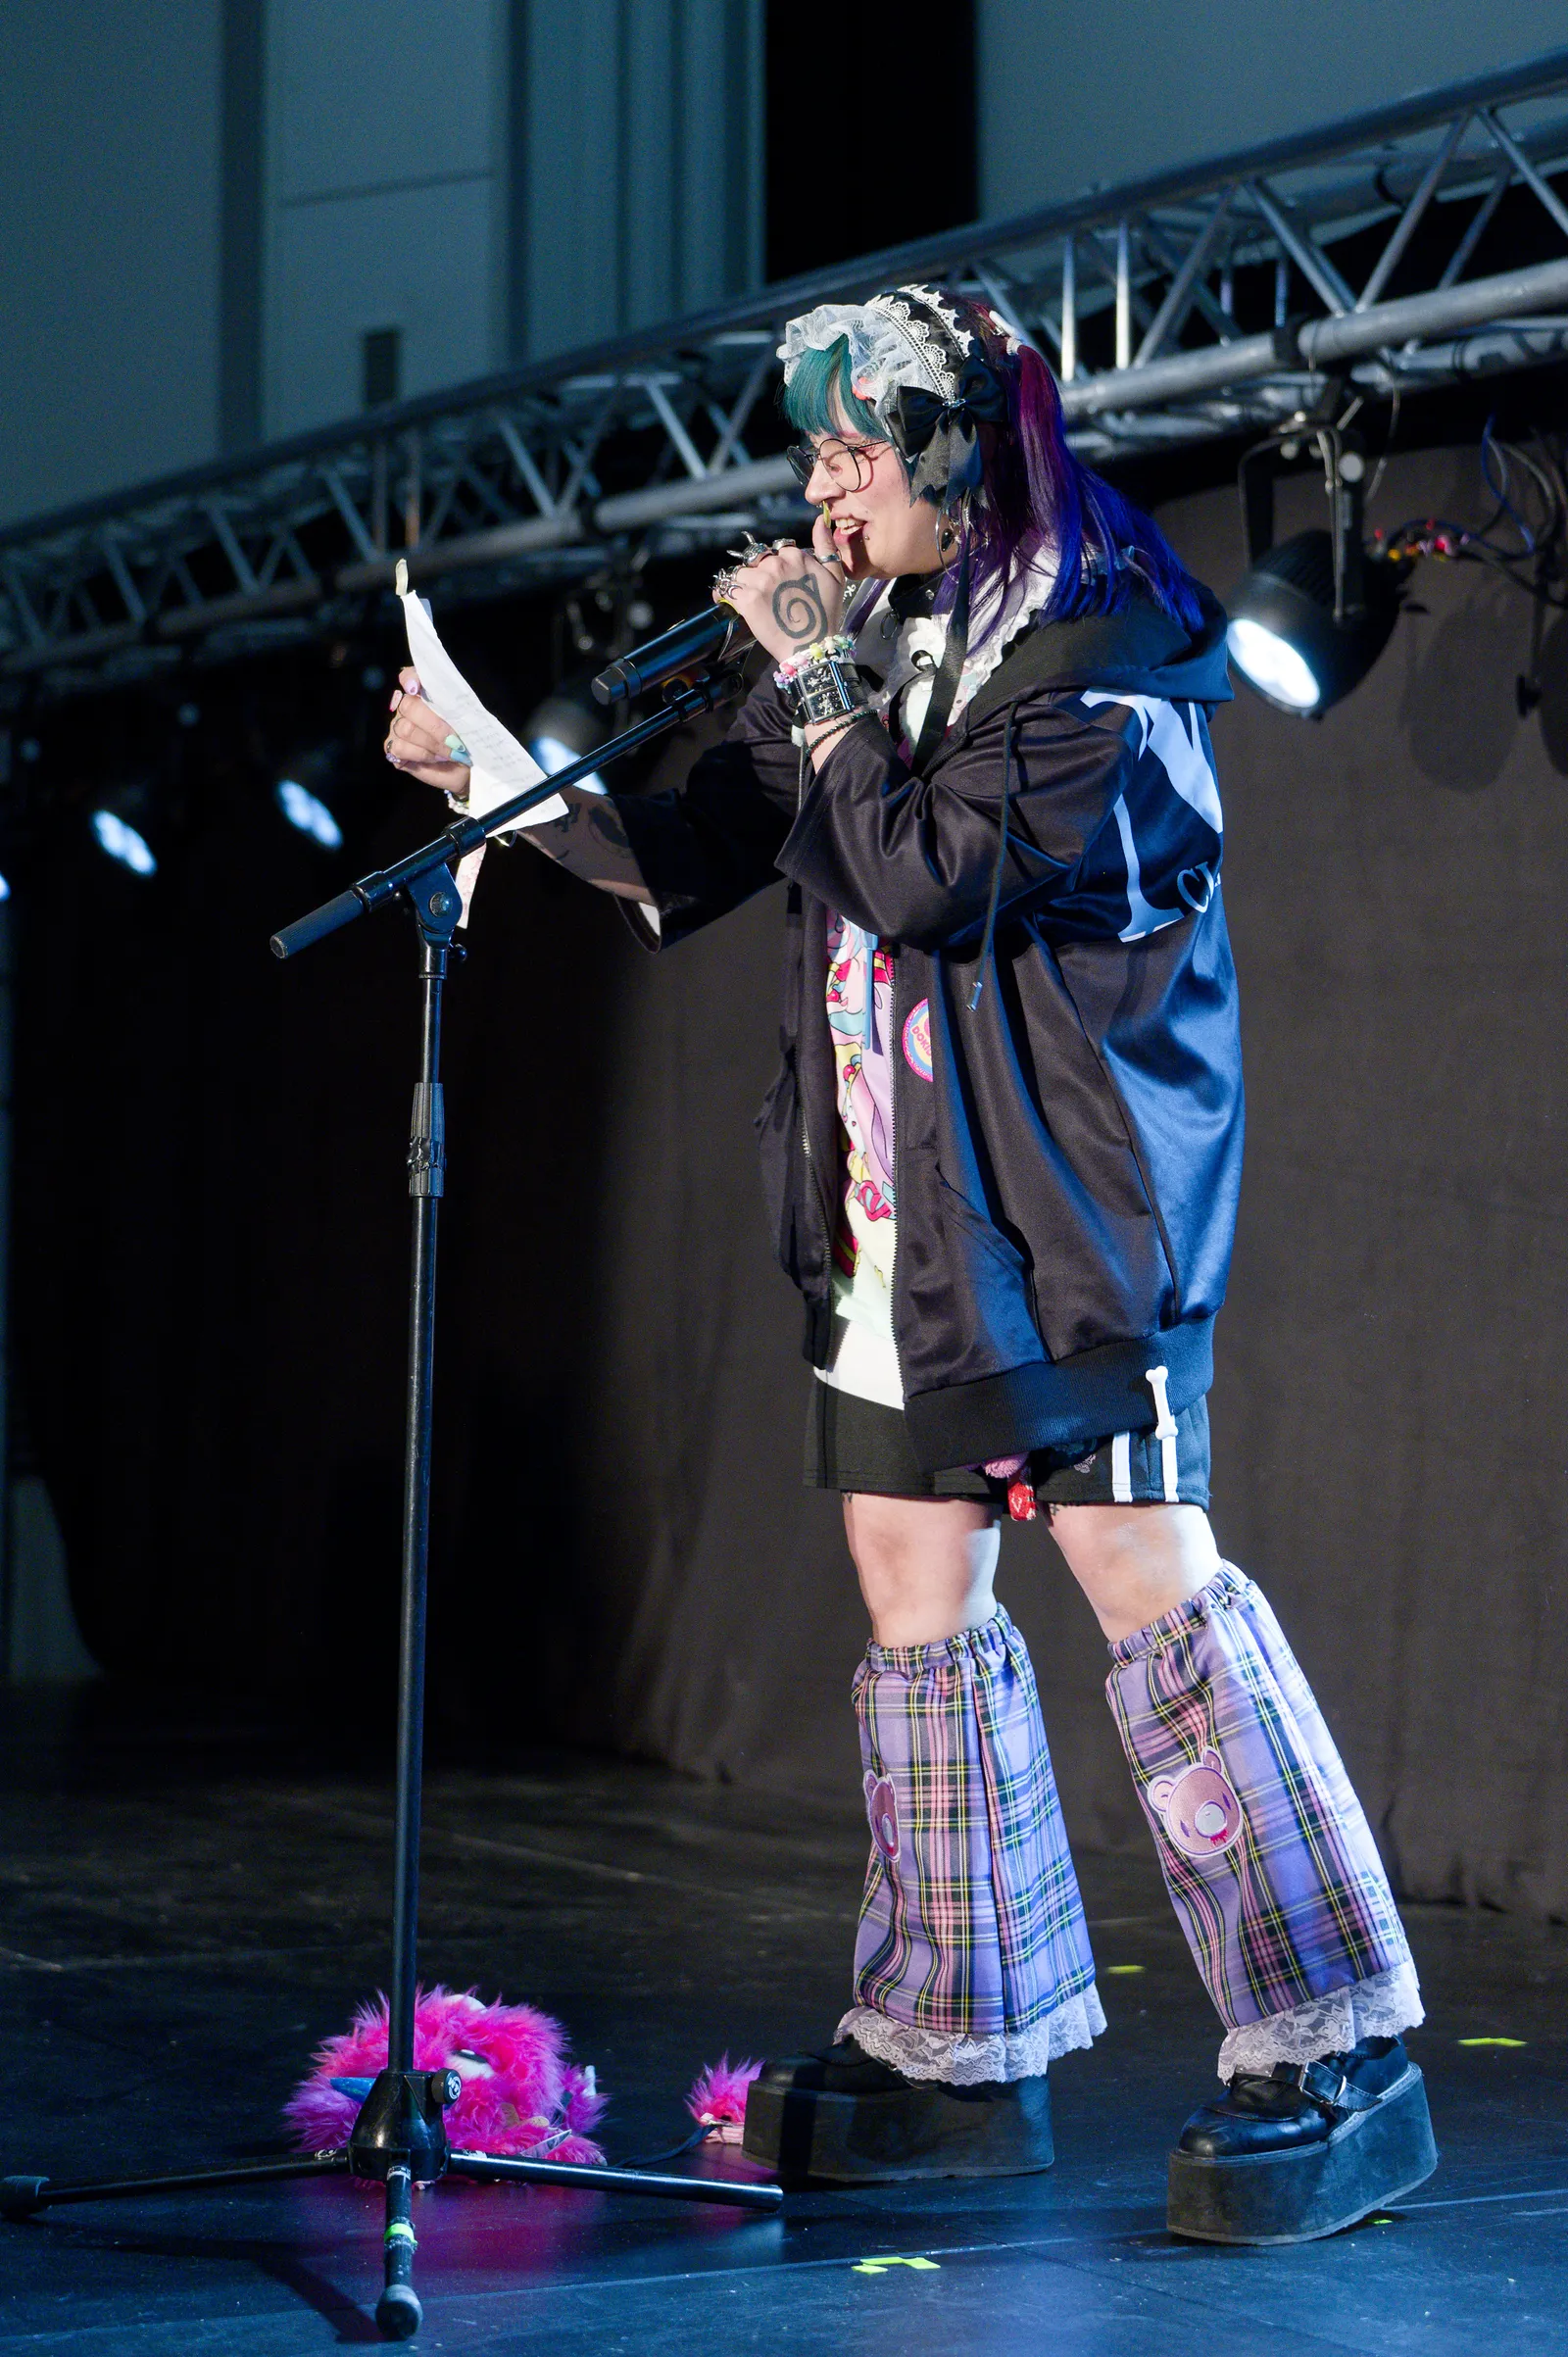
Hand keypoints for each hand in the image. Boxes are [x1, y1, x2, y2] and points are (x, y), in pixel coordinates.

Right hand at [384, 667, 472, 793]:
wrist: (469, 767)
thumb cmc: (468, 740)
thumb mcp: (470, 720)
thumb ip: (457, 704)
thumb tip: (451, 699)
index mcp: (426, 694)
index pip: (409, 676)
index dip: (411, 679)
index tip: (416, 688)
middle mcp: (408, 707)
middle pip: (408, 705)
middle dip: (435, 725)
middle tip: (455, 740)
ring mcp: (398, 727)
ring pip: (405, 729)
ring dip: (432, 743)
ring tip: (450, 752)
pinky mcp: (394, 749)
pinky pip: (399, 748)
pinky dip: (422, 754)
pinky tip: (436, 758)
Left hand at [713, 525, 845, 665]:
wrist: (812, 647)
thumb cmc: (826, 615)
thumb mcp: (835, 576)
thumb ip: (826, 546)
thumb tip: (820, 521)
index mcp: (795, 556)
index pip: (776, 551)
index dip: (775, 565)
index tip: (778, 580)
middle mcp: (775, 565)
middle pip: (755, 560)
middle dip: (757, 573)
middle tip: (763, 591)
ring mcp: (760, 582)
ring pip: (740, 573)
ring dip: (742, 583)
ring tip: (748, 597)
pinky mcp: (747, 600)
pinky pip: (727, 589)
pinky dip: (722, 593)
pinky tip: (722, 598)